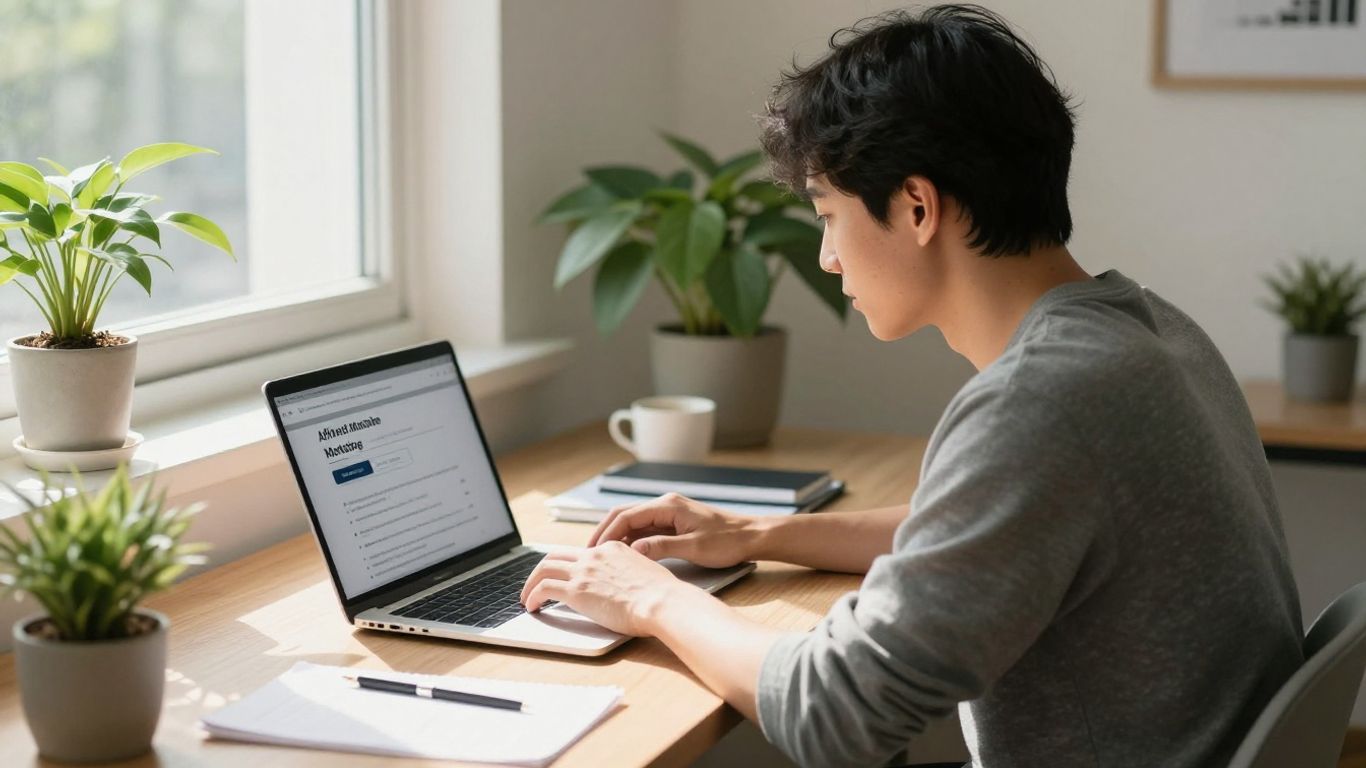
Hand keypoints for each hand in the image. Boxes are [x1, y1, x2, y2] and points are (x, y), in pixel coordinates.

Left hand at [519, 541, 696, 635]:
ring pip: (544, 568)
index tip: (563, 577)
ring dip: (531, 583)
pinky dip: (533, 596)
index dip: (567, 565)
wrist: (663, 602)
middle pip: (556, 555)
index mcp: (613, 549)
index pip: (581, 553)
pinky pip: (543, 588)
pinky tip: (532, 607)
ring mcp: (584, 571)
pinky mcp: (576, 590)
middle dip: (542, 569)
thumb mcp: (647, 573)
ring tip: (527, 598)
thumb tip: (628, 585)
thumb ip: (631, 573)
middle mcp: (595, 555)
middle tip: (535, 583)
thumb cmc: (663, 596)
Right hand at [588, 492, 758, 567]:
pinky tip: (624, 555)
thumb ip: (662, 547)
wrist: (752, 536)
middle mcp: (666, 504)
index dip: (608, 533)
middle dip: (605, 532)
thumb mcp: (694, 548)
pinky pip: (645, 529)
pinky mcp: (674, 523)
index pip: (627, 516)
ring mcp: (670, 513)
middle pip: (625, 515)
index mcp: (668, 505)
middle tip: (589, 553)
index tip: (594, 550)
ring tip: (601, 556)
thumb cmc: (728, 541)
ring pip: (634, 522)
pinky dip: (631, 540)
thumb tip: (633, 550)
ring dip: (617, 537)